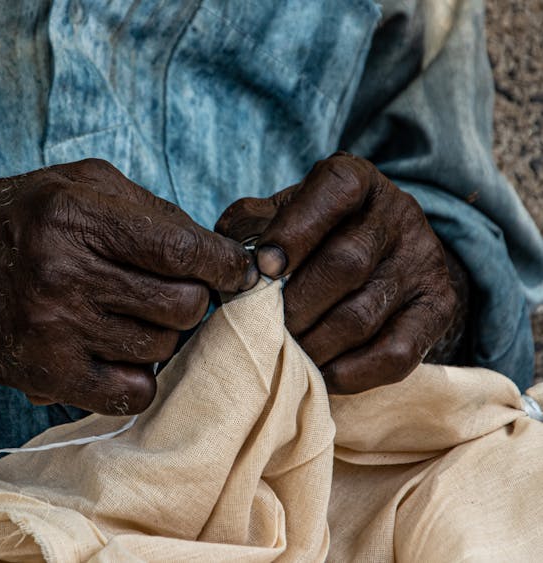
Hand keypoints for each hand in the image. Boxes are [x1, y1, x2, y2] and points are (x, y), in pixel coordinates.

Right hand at [0, 159, 256, 414]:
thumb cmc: (7, 222)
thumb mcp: (71, 185)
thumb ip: (146, 208)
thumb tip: (213, 247)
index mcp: (78, 215)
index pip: (187, 251)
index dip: (227, 266)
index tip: (235, 271)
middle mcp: (67, 273)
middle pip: (184, 306)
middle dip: (191, 299)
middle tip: (170, 291)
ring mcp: (57, 329)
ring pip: (162, 348)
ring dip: (159, 334)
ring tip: (127, 316)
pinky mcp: (46, 374)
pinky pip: (133, 393)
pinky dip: (139, 377)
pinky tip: (119, 354)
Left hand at [215, 153, 458, 392]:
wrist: (384, 255)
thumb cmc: (317, 234)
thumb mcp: (284, 214)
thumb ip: (251, 224)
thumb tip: (227, 254)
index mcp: (356, 180)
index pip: (334, 190)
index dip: (295, 231)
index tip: (263, 268)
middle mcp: (398, 214)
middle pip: (345, 263)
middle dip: (295, 304)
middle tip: (265, 327)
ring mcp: (423, 261)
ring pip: (364, 314)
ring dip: (315, 343)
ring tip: (285, 353)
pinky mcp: (438, 307)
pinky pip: (397, 352)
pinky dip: (352, 372)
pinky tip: (321, 373)